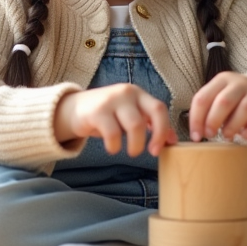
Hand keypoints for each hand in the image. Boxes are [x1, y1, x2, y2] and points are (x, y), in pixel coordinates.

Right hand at [55, 83, 177, 156]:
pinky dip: (114, 146)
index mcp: (138, 94)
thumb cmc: (107, 115)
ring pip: (135, 125)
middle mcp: (127, 93)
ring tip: (128, 152)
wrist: (74, 109)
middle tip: (148, 152)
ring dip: (135, 144)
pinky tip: (112, 148)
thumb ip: (150, 124)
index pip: (160, 108)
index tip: (160, 148)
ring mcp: (112, 100)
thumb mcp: (130, 115)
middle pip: (153, 114)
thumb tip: (172, 140)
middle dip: (154, 137)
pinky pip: (113, 133)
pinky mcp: (97, 111)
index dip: (164, 129)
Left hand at [188, 72, 246, 141]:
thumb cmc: (235, 100)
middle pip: (223, 102)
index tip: (195, 136)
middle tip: (210, 135)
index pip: (202, 98)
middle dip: (213, 121)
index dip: (196, 119)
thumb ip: (207, 110)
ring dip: (232, 127)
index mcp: (221, 80)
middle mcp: (239, 83)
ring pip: (244, 109)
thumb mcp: (218, 97)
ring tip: (227, 136)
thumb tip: (197, 132)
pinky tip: (244, 135)